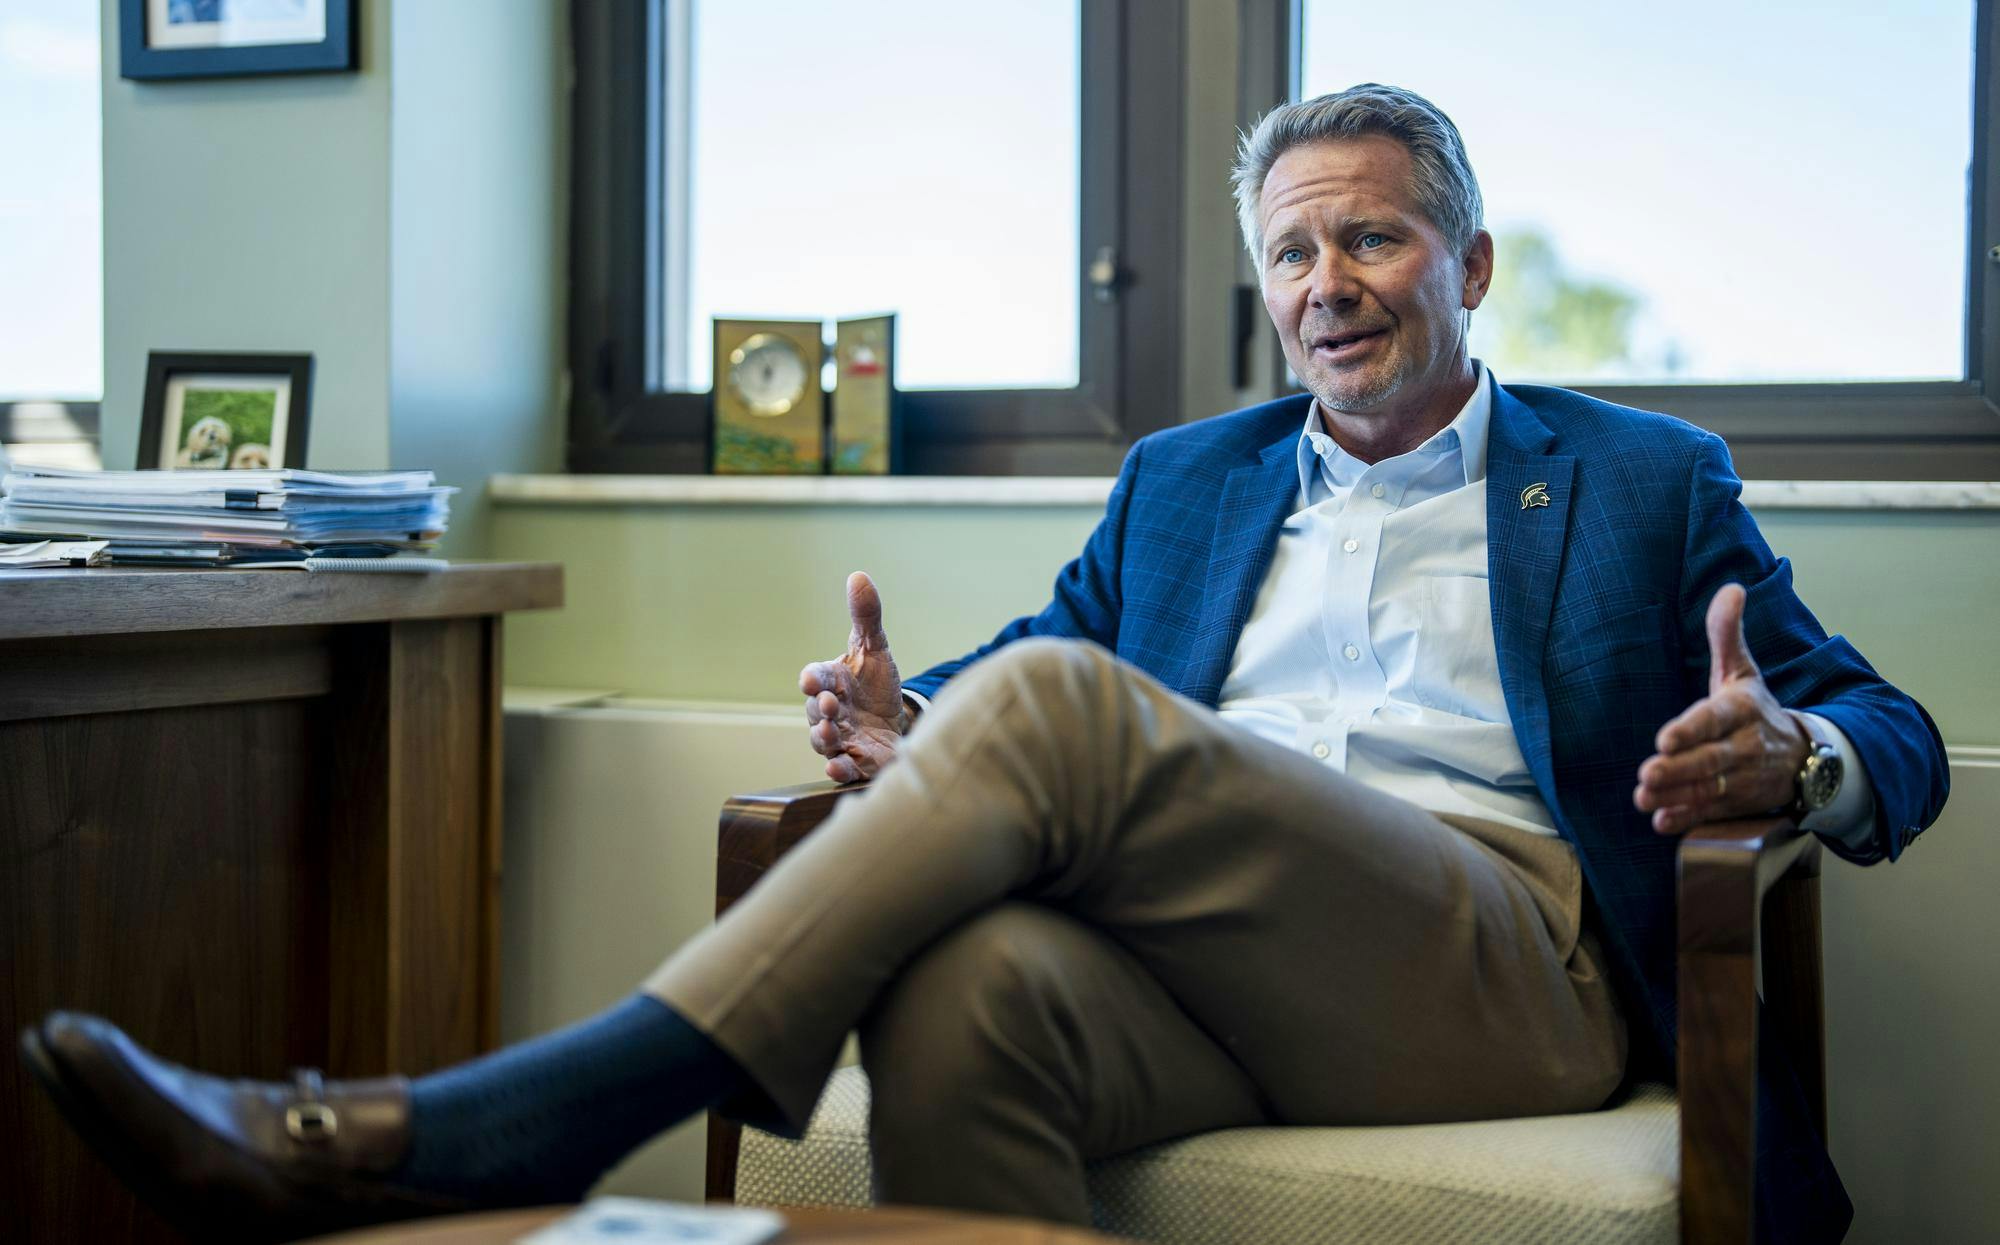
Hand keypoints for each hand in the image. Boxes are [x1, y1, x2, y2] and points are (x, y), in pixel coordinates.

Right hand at [799, 571, 909, 782]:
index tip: (812, 680)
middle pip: (816, 711)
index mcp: (831, 680)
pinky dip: (837, 770)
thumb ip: (866, 616)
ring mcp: (840, 739)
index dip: (812, 678)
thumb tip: (858, 576)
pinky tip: (838, 768)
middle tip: (830, 703)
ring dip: (823, 738)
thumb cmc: (875, 684)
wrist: (895, 721)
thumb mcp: (875, 648)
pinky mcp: (855, 762)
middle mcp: (829, 711)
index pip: (814, 677)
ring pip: (822, 741)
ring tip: (831, 733)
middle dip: (821, 708)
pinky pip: (840, 768)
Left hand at [1633, 583, 1811, 834]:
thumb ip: (1727, 635)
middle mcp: (1746, 746)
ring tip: (1645, 798)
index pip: (1715, 719)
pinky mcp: (1740, 803)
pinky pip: (1715, 813)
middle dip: (1679, 768)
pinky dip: (1689, 820)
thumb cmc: (1758, 709)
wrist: (1806, 757)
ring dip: (1677, 796)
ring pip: (1710, 789)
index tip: (1665, 738)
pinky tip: (1663, 824)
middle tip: (1647, 773)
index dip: (1691, 729)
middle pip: (1710, 760)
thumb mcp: (1743, 671)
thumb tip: (1731, 588)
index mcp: (1743, 709)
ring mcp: (1744, 779)